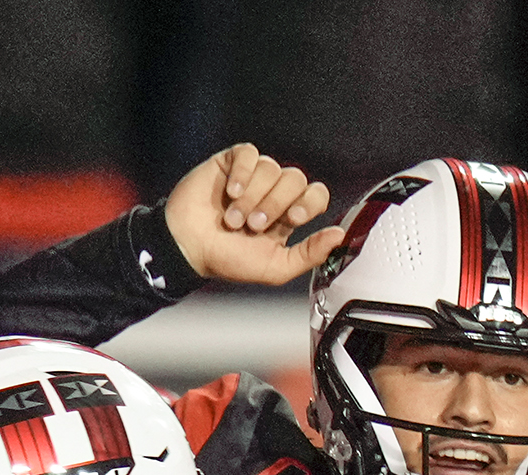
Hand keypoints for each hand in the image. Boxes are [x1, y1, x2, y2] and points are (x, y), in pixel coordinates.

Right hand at [164, 144, 341, 285]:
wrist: (188, 248)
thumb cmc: (227, 260)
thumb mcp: (275, 268)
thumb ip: (309, 254)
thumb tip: (339, 236)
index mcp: (287, 215)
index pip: (316, 194)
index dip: (309, 203)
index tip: (293, 219)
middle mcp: (273, 193)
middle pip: (295, 179)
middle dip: (275, 205)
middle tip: (254, 225)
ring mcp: (253, 176)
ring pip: (271, 169)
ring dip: (253, 197)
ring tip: (233, 219)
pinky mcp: (232, 162)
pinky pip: (250, 154)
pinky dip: (242, 174)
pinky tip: (230, 193)